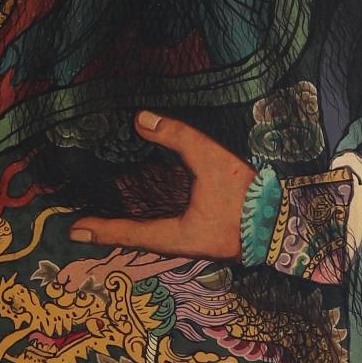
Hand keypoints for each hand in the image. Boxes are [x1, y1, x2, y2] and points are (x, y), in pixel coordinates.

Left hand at [72, 112, 253, 260]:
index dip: (103, 230)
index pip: (132, 233)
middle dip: (110, 232)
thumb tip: (140, 119)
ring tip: (105, 216)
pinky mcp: (203, 235)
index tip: (76, 230)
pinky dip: (148, 220)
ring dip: (128, 227)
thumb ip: (178, 138)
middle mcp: (180, 243)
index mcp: (178, 234)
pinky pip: (166, 229)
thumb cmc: (249, 198)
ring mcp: (192, 242)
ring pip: (151, 236)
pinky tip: (146, 206)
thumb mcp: (212, 161)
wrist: (285, 224)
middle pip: (136, 239)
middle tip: (84, 225)